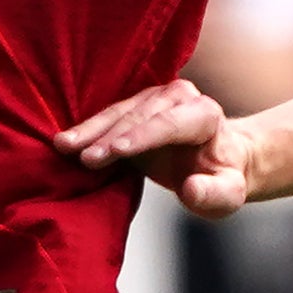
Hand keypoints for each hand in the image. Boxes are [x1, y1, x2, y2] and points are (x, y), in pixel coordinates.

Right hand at [57, 79, 259, 215]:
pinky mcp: (137, 105)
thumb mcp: (229, 195)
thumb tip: (191, 189)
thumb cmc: (224, 178)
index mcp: (205, 114)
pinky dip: (89, 129)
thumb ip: (214, 194)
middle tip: (81, 156)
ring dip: (91, 130)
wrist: (219, 160)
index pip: (169, 124)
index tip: (115, 150)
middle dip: (109, 136)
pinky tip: (66, 141)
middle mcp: (180, 97)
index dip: (141, 137)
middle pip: (139, 116)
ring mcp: (156, 97)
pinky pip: (110, 116)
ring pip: (119, 112)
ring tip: (64, 146)